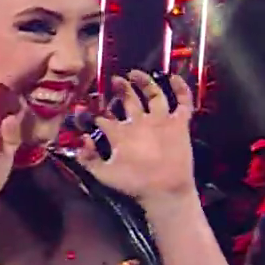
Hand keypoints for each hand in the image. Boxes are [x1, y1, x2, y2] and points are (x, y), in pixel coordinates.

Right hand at [74, 72, 196, 206]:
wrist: (166, 191)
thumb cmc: (135, 184)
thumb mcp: (104, 176)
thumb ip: (88, 159)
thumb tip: (81, 141)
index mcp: (120, 132)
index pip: (101, 118)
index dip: (91, 114)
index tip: (84, 111)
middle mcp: (140, 120)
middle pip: (128, 98)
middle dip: (119, 88)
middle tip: (115, 80)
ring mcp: (162, 119)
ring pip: (154, 93)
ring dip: (145, 81)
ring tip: (136, 73)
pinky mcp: (180, 123)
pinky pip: (183, 101)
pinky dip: (181, 87)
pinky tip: (174, 77)